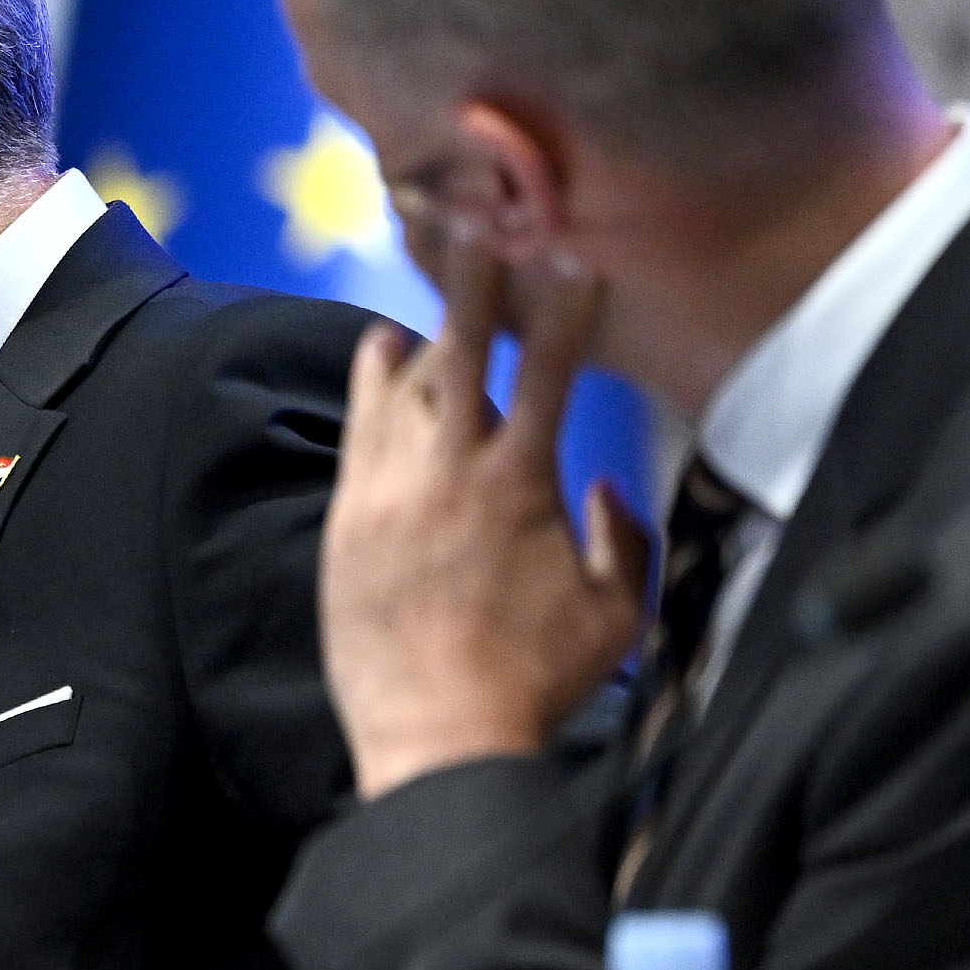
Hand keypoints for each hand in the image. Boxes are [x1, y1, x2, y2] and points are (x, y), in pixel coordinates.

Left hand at [322, 231, 649, 797]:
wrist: (435, 736)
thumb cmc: (534, 683)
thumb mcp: (616, 614)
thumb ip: (625, 541)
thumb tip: (609, 491)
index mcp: (522, 487)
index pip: (551, 374)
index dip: (565, 313)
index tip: (575, 263)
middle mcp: (447, 475)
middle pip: (459, 356)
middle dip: (475, 289)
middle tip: (483, 234)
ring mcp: (386, 494)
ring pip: (395, 388)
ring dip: (420, 338)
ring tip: (435, 302)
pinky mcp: (344, 522)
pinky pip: (356, 432)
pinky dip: (370, 389)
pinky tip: (378, 360)